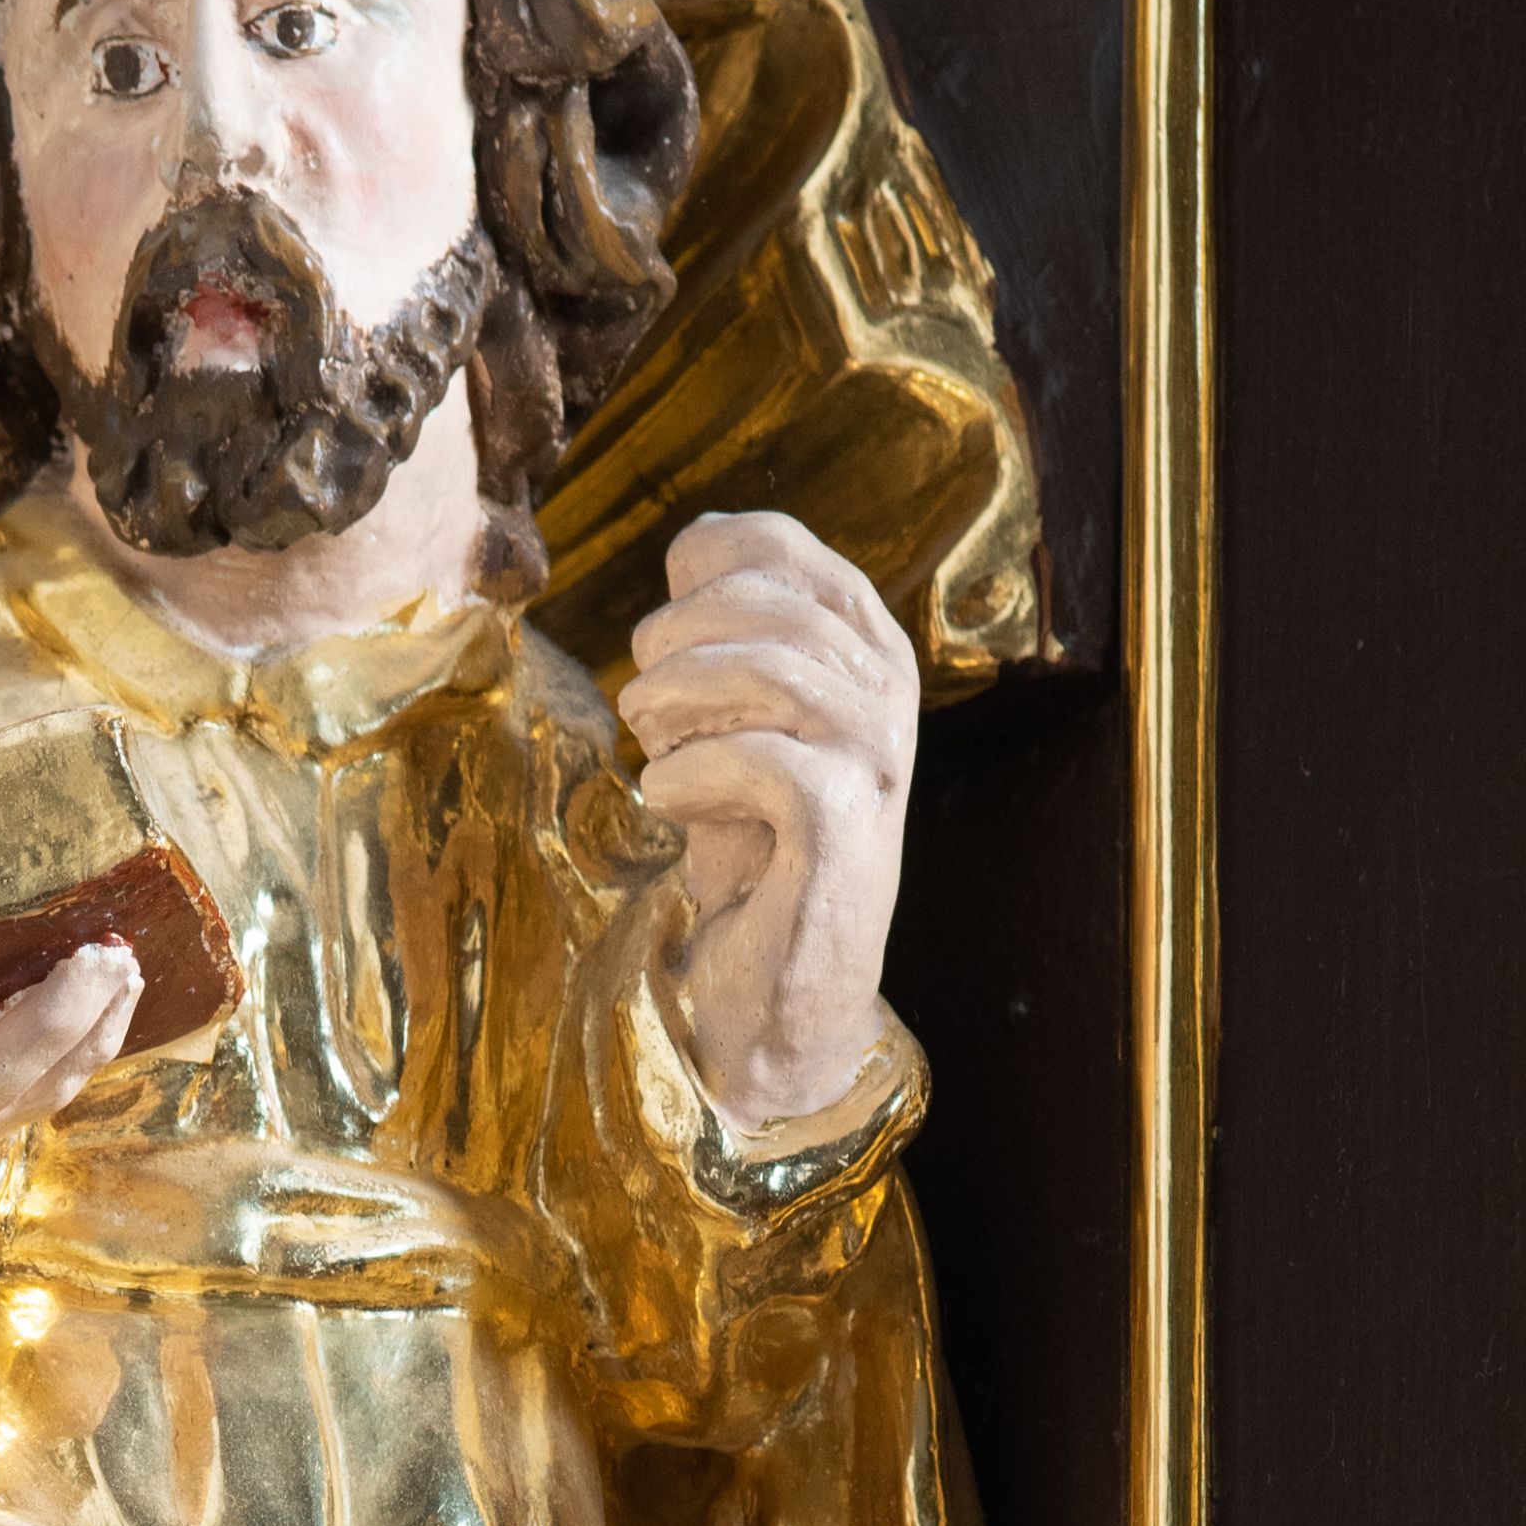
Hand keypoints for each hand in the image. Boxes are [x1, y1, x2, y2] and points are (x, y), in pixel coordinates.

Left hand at [619, 509, 915, 1130]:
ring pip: (775, 668)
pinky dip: (692, 773)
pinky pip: (766, 759)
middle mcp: (885, 688)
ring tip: (648, 749)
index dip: (698, 568)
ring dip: (680, 700)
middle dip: (677, 642)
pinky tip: (668, 800)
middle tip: (640, 705)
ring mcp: (877, 756)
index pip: (776, 542)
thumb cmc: (749, 848)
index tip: (661, 635)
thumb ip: (722, 630)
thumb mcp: (731, 718)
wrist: (775, 987)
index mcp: (859, 642)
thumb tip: (697, 538)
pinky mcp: (846, 825)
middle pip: (769, 599)